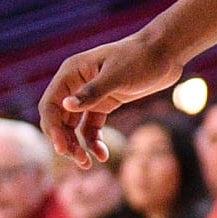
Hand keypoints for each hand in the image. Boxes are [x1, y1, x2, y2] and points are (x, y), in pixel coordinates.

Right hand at [40, 28, 182, 166]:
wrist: (165, 53)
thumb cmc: (141, 59)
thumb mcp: (117, 76)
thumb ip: (92, 93)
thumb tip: (65, 106)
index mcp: (71, 73)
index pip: (51, 105)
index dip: (52, 129)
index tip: (62, 149)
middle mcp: (76, 84)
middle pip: (59, 119)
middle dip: (66, 141)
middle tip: (80, 161)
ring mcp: (90, 94)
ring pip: (73, 126)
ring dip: (77, 145)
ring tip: (87, 164)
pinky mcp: (105, 102)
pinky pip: (91, 126)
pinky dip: (93, 141)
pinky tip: (102, 155)